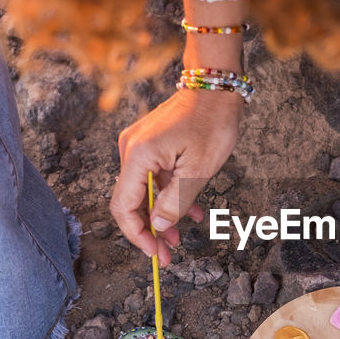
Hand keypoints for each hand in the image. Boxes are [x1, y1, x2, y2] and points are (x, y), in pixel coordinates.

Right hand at [110, 87, 243, 263]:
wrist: (216, 85)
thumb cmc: (212, 121)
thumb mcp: (198, 170)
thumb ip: (175, 201)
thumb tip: (158, 227)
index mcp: (137, 156)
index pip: (123, 207)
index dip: (137, 235)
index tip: (155, 253)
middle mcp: (130, 150)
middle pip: (130, 201)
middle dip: (149, 230)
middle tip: (169, 253)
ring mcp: (138, 145)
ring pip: (143, 192)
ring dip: (161, 215)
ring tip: (180, 236)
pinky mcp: (149, 143)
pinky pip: (153, 177)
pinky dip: (167, 195)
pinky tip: (189, 211)